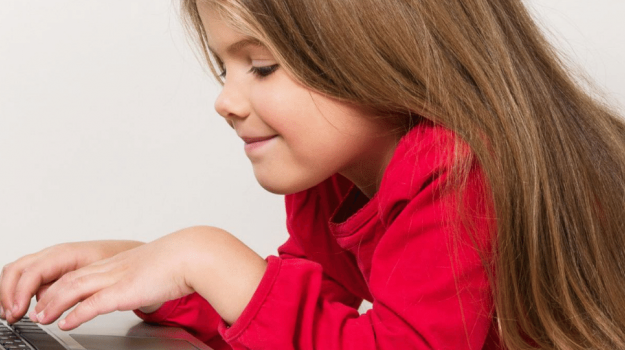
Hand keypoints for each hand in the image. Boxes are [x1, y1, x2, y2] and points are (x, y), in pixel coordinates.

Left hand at [29, 226, 265, 329]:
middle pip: (70, 277)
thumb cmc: (181, 261)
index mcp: (119, 262)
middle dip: (48, 294)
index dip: (60, 283)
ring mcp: (118, 277)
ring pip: (74, 287)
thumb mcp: (154, 266)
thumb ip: (143, 275)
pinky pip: (94, 303)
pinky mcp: (125, 290)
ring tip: (41, 316)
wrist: (194, 254)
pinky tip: (67, 322)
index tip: (50, 295)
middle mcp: (113, 267)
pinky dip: (76, 313)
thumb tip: (143, 284)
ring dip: (54, 303)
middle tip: (35, 308)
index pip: (80, 270)